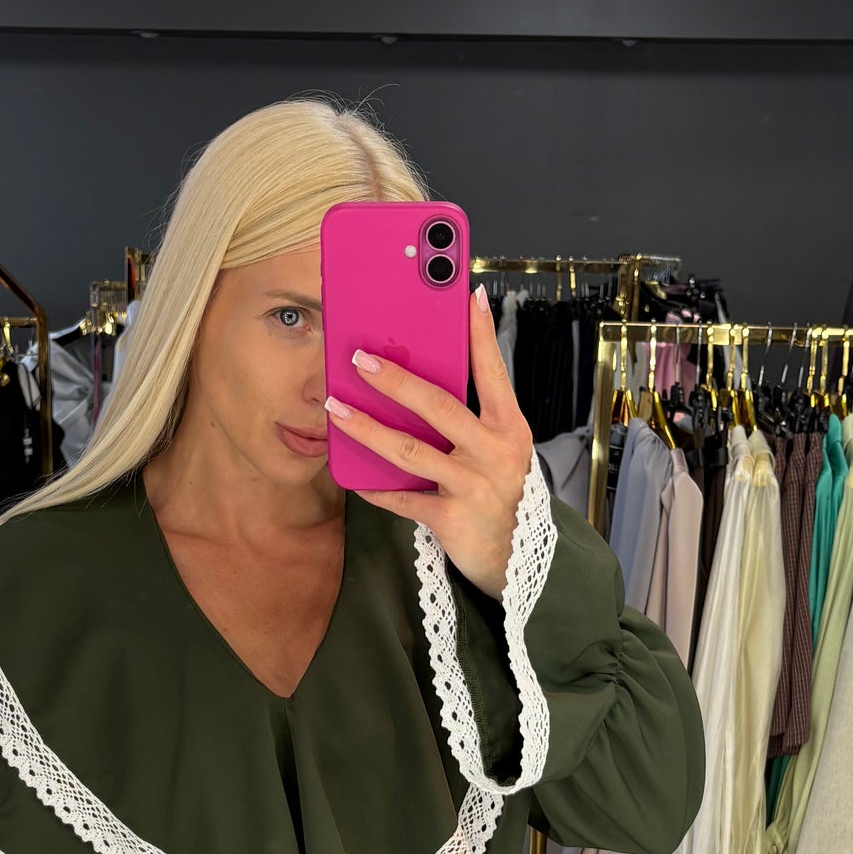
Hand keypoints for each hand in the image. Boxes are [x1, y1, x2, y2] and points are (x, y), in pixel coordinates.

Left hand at [322, 285, 533, 597]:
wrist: (518, 558)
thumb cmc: (498, 490)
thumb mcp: (498, 448)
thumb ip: (471, 416)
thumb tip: (425, 373)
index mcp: (509, 427)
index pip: (493, 372)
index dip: (481, 334)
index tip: (468, 295)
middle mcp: (494, 453)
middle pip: (438, 407)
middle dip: (395, 380)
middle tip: (359, 359)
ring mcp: (472, 486)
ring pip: (409, 451)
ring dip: (366, 427)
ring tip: (334, 408)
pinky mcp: (451, 519)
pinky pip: (403, 499)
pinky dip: (374, 488)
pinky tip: (350, 475)